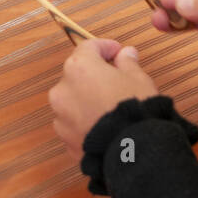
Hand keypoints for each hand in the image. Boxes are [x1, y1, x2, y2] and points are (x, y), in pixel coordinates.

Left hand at [48, 38, 157, 157]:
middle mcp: (62, 88)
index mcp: (79, 67)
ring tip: (109, 107)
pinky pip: (74, 122)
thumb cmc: (134, 107)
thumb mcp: (138, 78)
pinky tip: (103, 125)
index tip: (120, 52)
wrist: (130, 150)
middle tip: (117, 79)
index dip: (106, 47)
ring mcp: (60, 115)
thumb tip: (126, 53)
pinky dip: (85, 119)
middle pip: (77, 73)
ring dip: (87, 98)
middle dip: (95, 74)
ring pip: (73, 99)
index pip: (89, 47)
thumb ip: (128, 62)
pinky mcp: (64, 138)